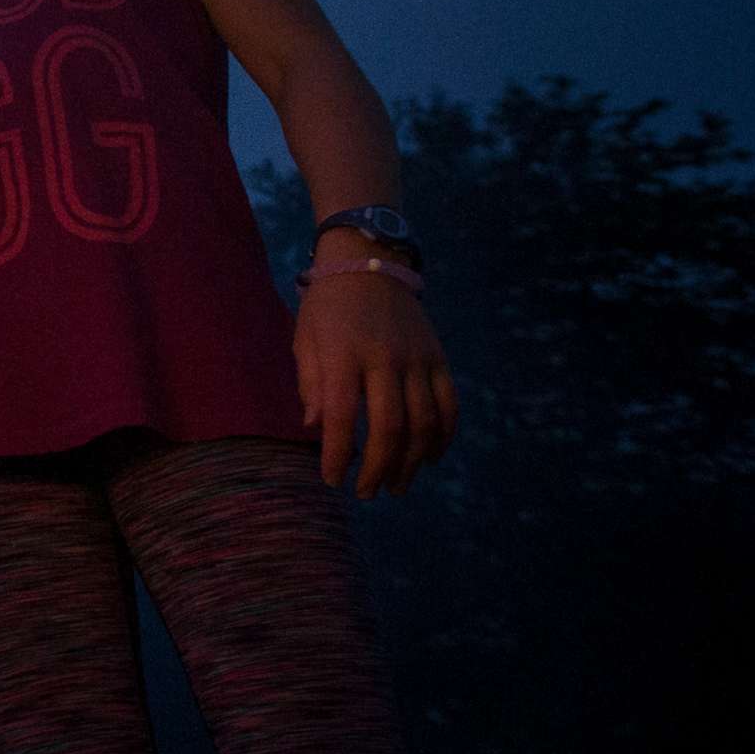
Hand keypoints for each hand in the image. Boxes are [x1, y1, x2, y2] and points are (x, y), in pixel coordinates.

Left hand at [295, 234, 459, 496]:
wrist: (369, 261)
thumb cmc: (327, 306)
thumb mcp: (305, 339)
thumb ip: (311, 383)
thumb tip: (316, 426)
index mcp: (343, 354)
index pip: (344, 416)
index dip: (338, 455)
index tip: (332, 480)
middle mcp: (385, 358)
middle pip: (390, 428)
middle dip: (378, 469)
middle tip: (366, 492)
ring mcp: (417, 359)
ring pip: (424, 423)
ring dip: (412, 463)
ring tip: (396, 485)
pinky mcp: (439, 358)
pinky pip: (449, 405)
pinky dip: (443, 437)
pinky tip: (430, 458)